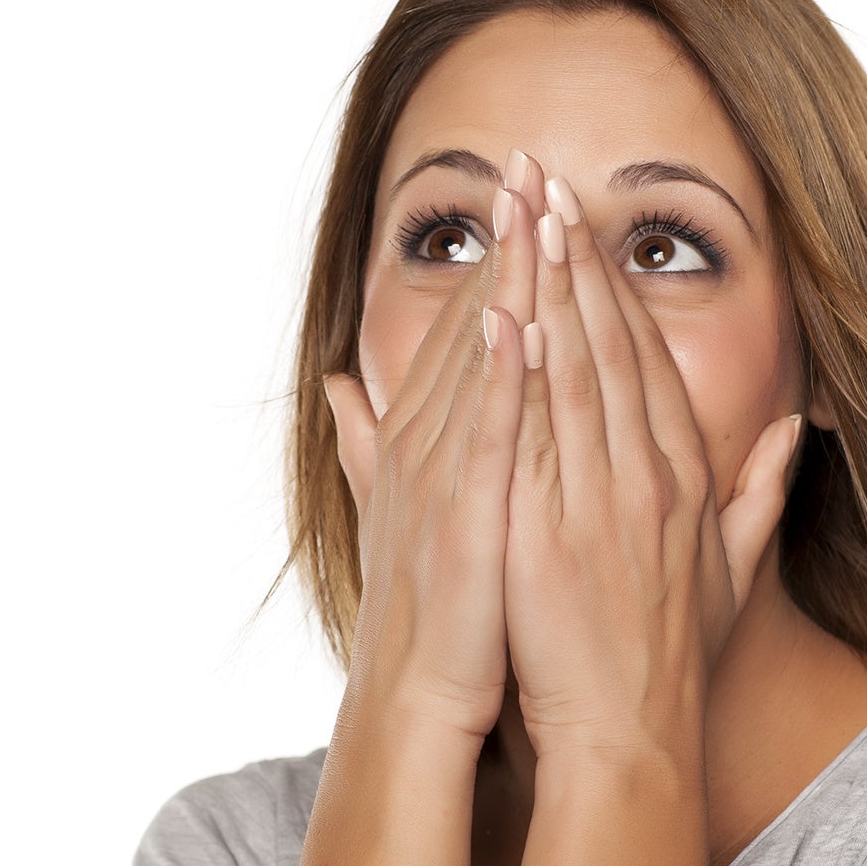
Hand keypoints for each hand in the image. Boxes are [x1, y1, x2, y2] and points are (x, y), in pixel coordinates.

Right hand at [320, 178, 540, 743]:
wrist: (416, 705)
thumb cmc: (429, 616)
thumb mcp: (397, 512)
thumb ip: (374, 442)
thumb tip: (339, 385)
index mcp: (424, 439)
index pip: (467, 331)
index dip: (493, 260)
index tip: (521, 195)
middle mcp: (426, 445)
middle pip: (471, 324)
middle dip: (500, 244)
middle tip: (523, 160)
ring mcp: (444, 478)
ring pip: (480, 362)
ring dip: (504, 283)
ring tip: (527, 206)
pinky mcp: (466, 519)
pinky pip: (489, 435)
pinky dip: (502, 376)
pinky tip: (523, 319)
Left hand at [501, 169, 804, 760]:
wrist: (630, 740)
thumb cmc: (671, 660)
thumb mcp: (731, 575)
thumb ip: (759, 497)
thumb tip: (794, 434)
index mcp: (683, 479)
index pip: (647, 360)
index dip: (614, 289)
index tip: (586, 228)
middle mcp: (647, 477)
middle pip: (610, 345)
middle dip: (575, 258)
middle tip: (544, 181)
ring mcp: (602, 502)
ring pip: (575, 373)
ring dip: (547, 289)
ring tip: (523, 217)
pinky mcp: (554, 534)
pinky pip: (537, 438)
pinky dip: (521, 374)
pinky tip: (504, 316)